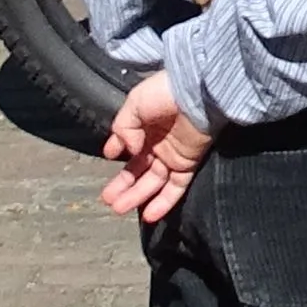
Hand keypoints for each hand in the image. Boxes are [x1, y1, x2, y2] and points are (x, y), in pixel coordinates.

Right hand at [100, 70, 210, 224]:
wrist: (199, 92)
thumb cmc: (165, 92)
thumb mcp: (134, 104)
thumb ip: (124, 128)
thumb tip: (127, 151)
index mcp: (145, 123)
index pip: (129, 142)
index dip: (117, 149)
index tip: (108, 156)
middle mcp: (159, 141)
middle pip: (140, 168)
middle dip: (124, 184)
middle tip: (108, 199)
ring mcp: (174, 153)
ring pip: (154, 181)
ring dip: (137, 196)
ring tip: (118, 208)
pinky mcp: (189, 162)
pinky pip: (176, 186)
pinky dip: (164, 201)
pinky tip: (149, 214)